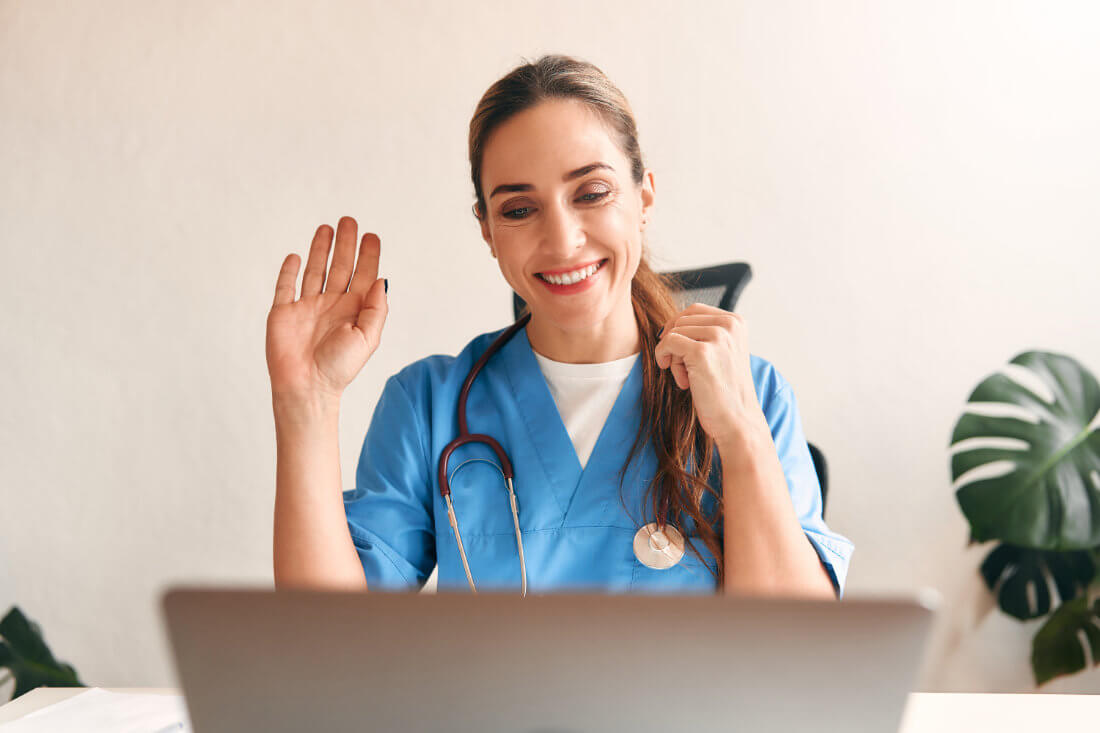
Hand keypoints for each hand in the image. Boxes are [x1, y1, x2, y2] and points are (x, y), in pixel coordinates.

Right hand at [265, 216, 387, 400]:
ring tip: (327, 228)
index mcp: (353, 311)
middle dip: (346, 244)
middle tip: (349, 221)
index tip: (371, 236)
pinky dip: (289, 270)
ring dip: (320, 250)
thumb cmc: (339, 368)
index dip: (368, 256)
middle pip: (340, 267)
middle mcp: (331, 306)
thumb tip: (382, 279)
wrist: (307, 386)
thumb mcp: (367, 338)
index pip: (363, 276)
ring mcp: (307, 308)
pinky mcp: (284, 313)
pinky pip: (286, 286)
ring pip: (315, 271)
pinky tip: (295, 256)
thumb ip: (376, 309)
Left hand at [653, 303, 764, 447]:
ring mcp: (717, 337)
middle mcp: (730, 324)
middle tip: (685, 370)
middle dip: (676, 343)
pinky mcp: (702, 352)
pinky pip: (668, 343)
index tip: (678, 351)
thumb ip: (705, 334)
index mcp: (736, 321)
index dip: (679, 328)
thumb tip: (670, 323)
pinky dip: (664, 358)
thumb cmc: (725, 391)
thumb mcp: (722, 353)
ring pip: (674, 332)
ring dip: (673, 356)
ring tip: (688, 378)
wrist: (737, 421)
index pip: (694, 310)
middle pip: (682, 320)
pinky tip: (680, 380)